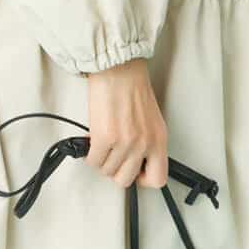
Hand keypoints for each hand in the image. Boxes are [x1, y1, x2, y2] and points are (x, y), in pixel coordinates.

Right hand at [83, 57, 168, 189]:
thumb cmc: (132, 87)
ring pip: (107, 171)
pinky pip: (93, 161)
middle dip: (115, 169)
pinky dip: (90, 154)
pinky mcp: (104, 137)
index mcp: (158, 139)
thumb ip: (147, 142)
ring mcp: (124, 143)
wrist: (118, 68)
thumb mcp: (150, 120)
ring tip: (103, 143)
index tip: (134, 171)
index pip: (158, 178)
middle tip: (112, 155)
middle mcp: (144, 144)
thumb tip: (134, 161)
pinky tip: (93, 140)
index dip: (143, 179)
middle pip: (125, 179)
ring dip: (102, 159)